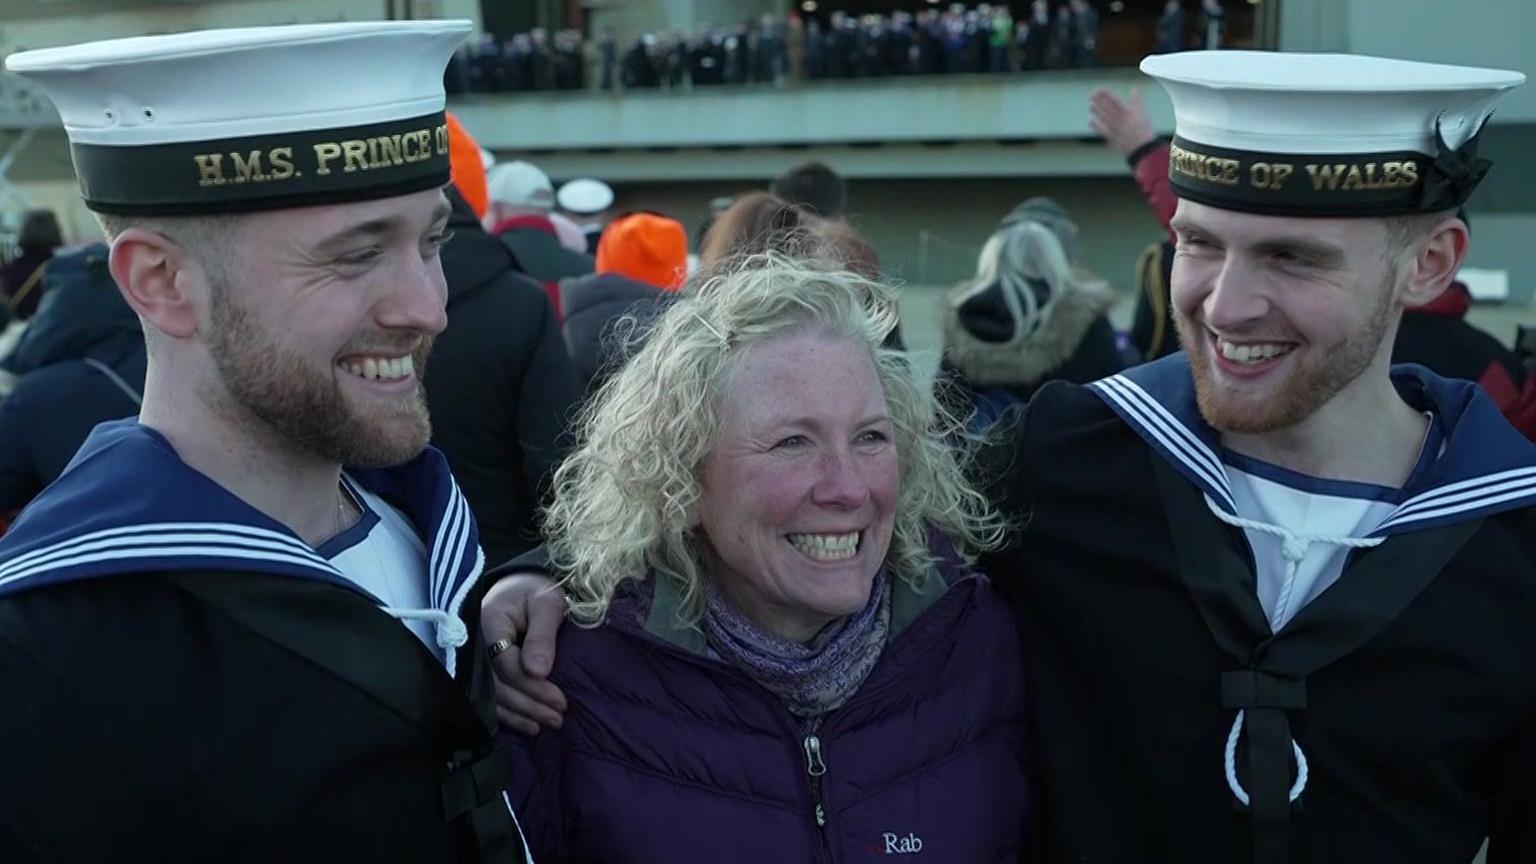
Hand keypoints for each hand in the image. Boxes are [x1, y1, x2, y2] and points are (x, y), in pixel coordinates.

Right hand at [481, 572, 568, 735]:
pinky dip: (511, 714)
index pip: (505, 664)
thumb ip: (542, 635)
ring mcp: (476, 659)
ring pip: (493, 696)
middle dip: (529, 705)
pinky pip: (492, 697)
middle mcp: (476, 645)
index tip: (559, 699)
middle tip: (559, 717)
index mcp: (489, 623)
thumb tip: (538, 672)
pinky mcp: (483, 670)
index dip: (531, 685)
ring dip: (521, 714)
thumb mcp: (547, 604)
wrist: (522, 587)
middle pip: (497, 685)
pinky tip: (530, 726)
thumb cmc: (537, 591)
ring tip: (549, 724)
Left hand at [1089, 87, 1154, 156]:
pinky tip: (1091, 121)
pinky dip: (1095, 126)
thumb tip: (1134, 89)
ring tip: (1091, 106)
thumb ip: (1137, 100)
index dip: (1106, 95)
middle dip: (1098, 101)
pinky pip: (1102, 131)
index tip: (1100, 90)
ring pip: (1103, 118)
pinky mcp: (1112, 138)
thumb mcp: (1143, 112)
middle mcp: (1118, 120)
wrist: (1143, 148)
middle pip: (1106, 109)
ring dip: (1096, 111)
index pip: (1114, 101)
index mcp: (1127, 113)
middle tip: (1092, 95)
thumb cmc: (1144, 129)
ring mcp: (1114, 129)